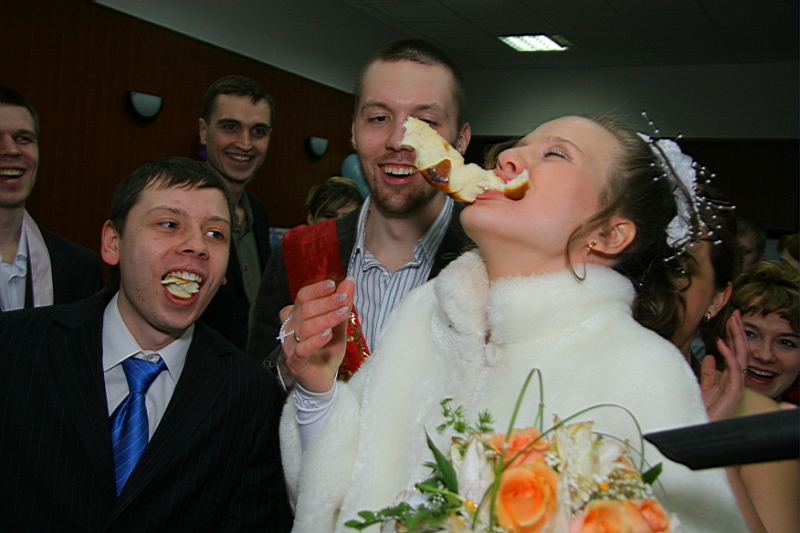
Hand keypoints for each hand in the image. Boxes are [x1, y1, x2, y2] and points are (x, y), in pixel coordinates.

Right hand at [279, 278, 353, 392]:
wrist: (323, 380)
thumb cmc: (327, 351)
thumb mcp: (339, 326)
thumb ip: (343, 305)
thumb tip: (349, 281)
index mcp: (298, 316)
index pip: (302, 296)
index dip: (316, 289)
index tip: (334, 284)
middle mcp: (291, 328)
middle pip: (304, 309)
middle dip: (326, 302)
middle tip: (343, 299)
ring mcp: (291, 345)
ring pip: (304, 327)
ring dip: (325, 318)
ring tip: (342, 313)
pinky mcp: (295, 361)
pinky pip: (301, 348)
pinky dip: (315, 340)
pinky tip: (328, 334)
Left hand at [701, 310, 747, 420]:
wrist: (700, 429)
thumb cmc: (703, 412)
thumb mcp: (703, 389)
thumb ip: (708, 374)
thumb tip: (709, 357)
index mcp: (729, 379)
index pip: (734, 353)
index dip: (733, 337)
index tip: (731, 321)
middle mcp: (735, 381)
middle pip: (740, 352)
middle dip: (738, 333)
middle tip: (736, 315)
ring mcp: (736, 387)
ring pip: (740, 357)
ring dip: (737, 339)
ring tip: (733, 322)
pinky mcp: (733, 393)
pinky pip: (734, 370)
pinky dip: (728, 355)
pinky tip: (721, 343)